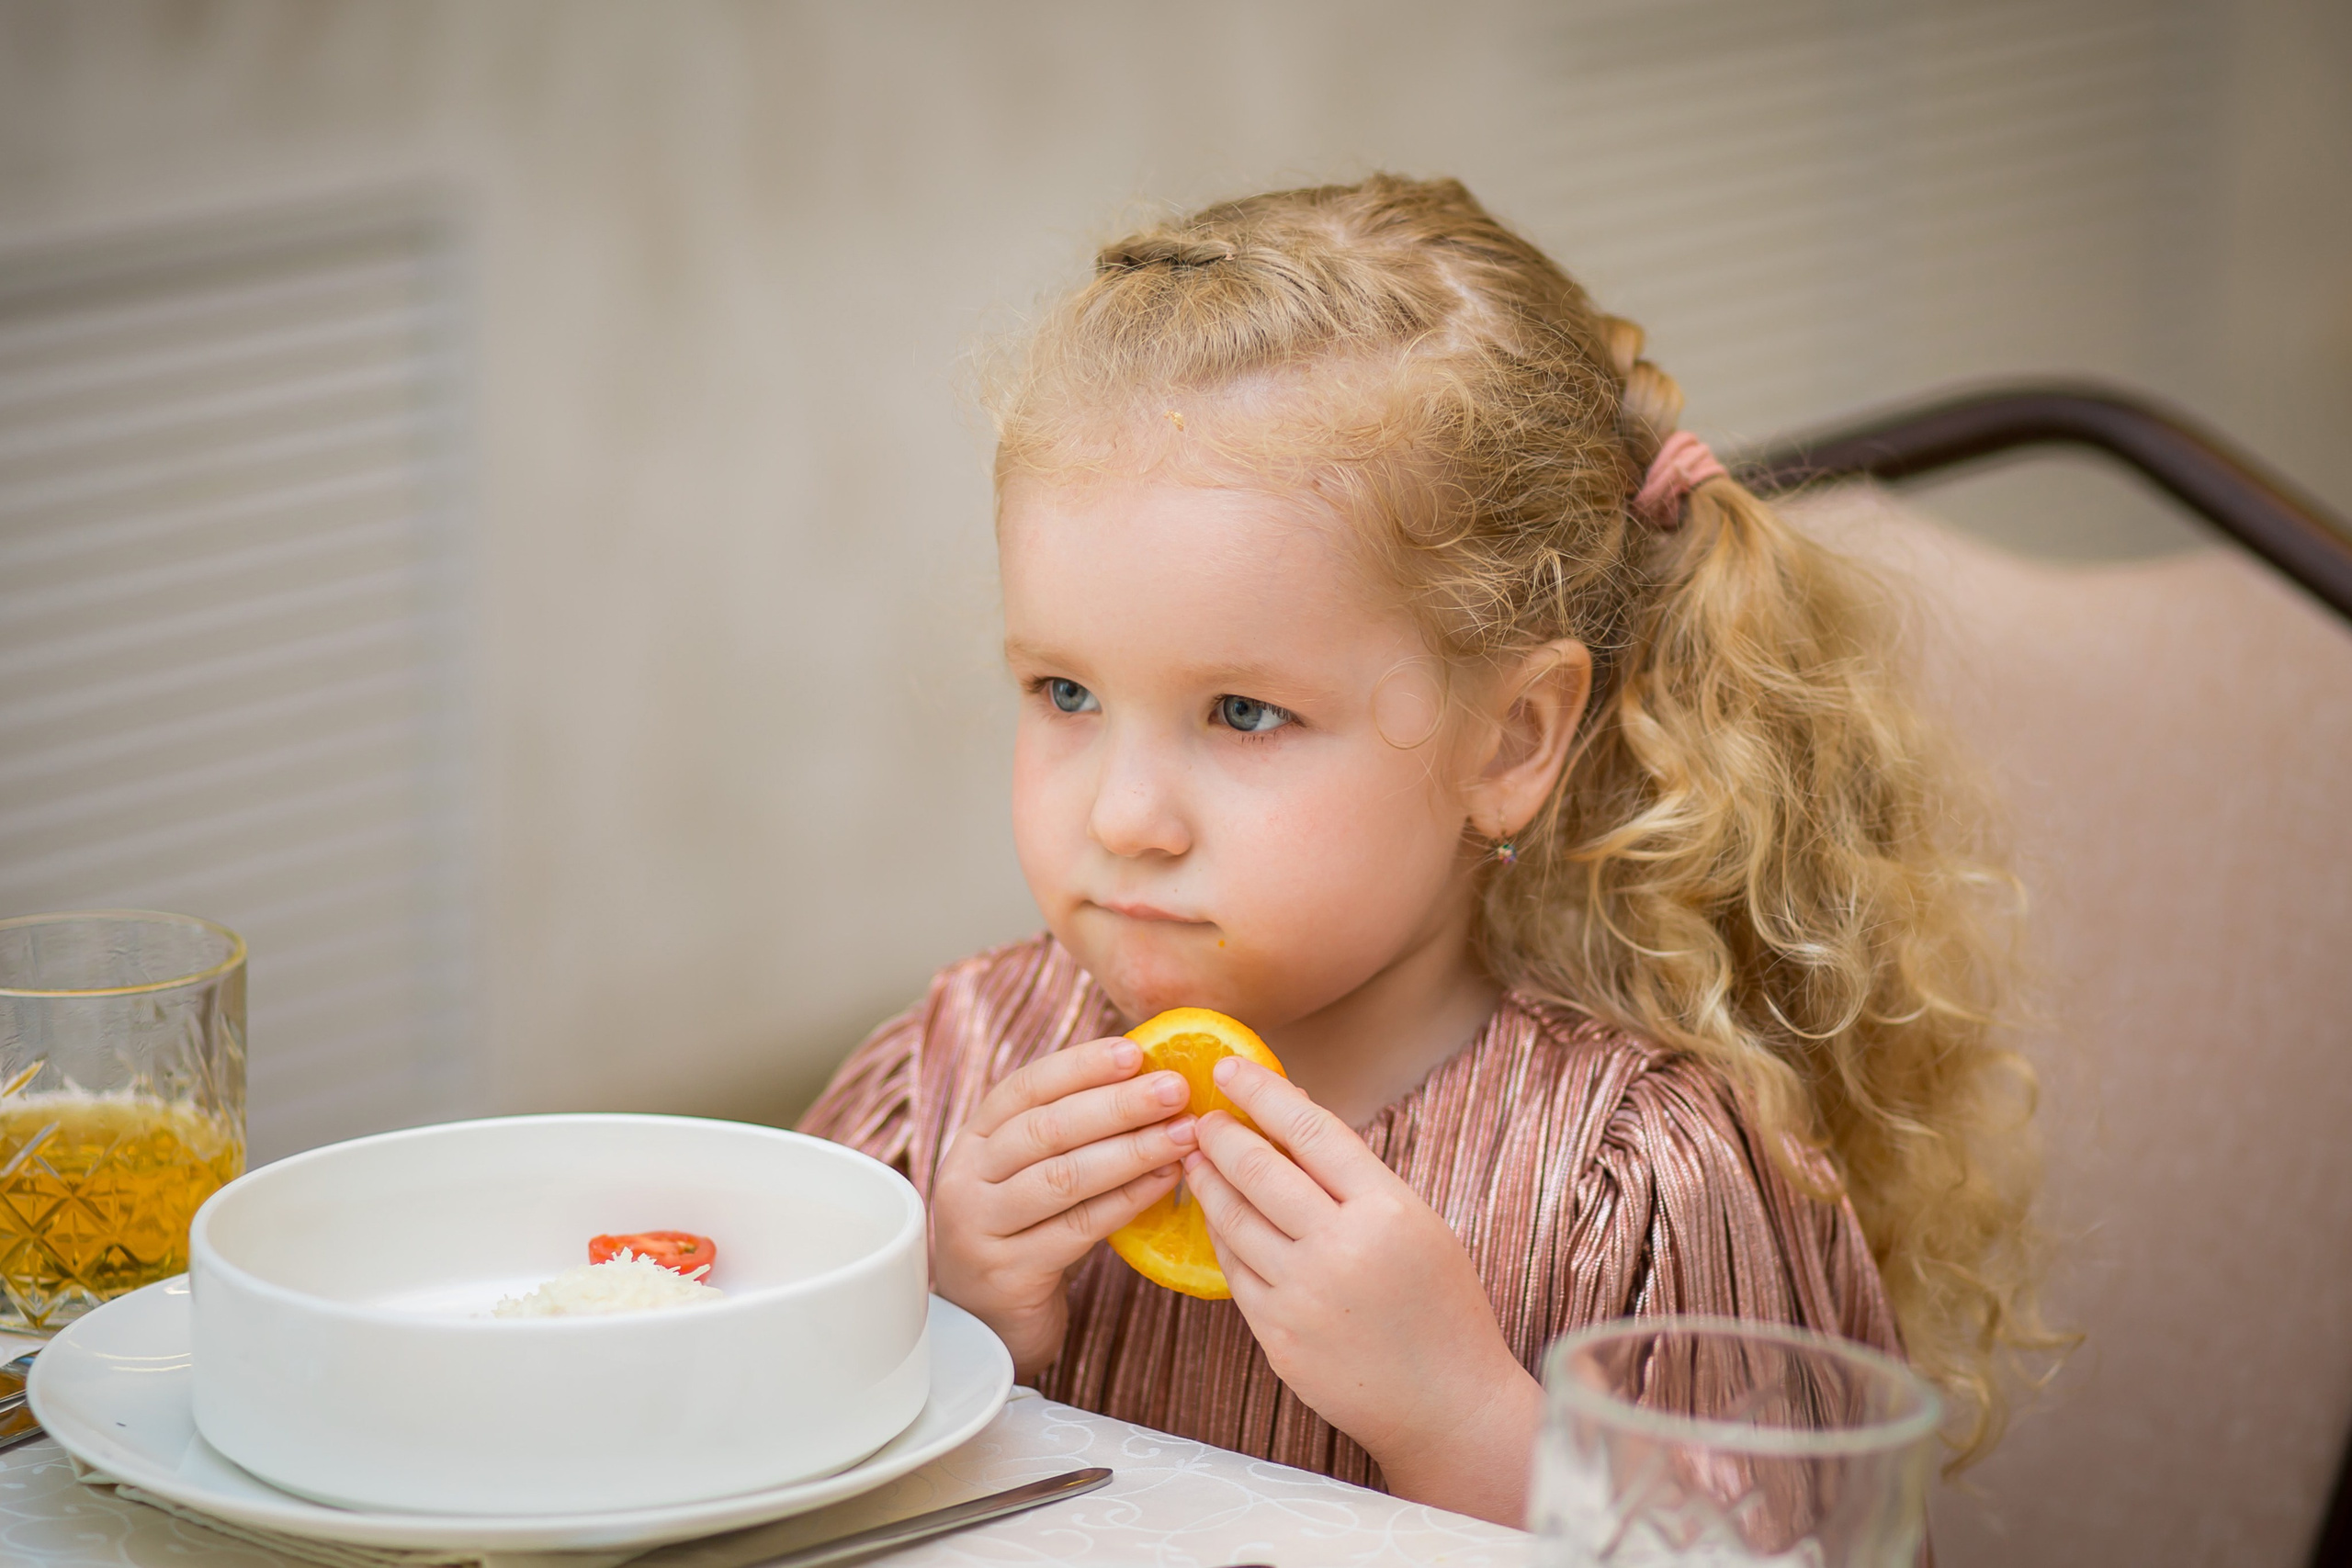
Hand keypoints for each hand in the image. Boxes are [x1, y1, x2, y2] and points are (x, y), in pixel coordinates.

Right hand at [930, 1035, 1199, 1377]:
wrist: (987, 1326)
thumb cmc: (1027, 1234)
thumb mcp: (1031, 1175)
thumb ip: (1071, 1133)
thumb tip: (1150, 1077)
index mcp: (973, 1140)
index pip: (1026, 1087)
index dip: (1081, 1066)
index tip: (1135, 1051)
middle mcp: (967, 1178)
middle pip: (1047, 1129)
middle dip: (1118, 1104)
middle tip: (1176, 1089)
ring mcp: (981, 1227)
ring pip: (1063, 1177)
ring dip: (1132, 1150)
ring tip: (1184, 1134)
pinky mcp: (1008, 1273)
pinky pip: (1077, 1228)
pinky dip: (1127, 1201)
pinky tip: (1165, 1182)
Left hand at [1182, 1057, 1543, 1525]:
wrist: (1449, 1405)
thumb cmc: (1442, 1306)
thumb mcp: (1418, 1223)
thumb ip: (1356, 1175)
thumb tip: (1293, 1113)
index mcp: (1388, 1210)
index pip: (1311, 1130)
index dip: (1263, 1092)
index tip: (1230, 1067)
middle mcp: (1341, 1249)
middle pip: (1258, 1171)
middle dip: (1220, 1134)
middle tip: (1202, 1115)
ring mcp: (1304, 1298)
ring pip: (1234, 1221)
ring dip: (1207, 1183)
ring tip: (1195, 1159)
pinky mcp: (1278, 1339)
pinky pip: (1234, 1273)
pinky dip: (1221, 1237)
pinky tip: (1216, 1218)